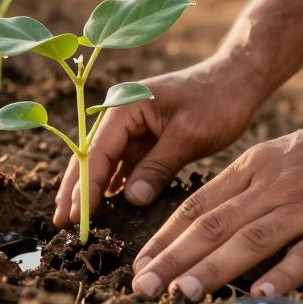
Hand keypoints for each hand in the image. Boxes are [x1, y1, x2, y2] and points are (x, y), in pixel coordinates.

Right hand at [52, 56, 265, 228]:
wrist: (240, 79)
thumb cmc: (218, 99)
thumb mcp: (189, 135)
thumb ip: (158, 166)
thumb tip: (131, 200)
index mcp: (126, 106)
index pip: (97, 151)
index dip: (85, 186)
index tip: (76, 216)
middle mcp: (123, 115)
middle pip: (92, 156)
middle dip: (76, 190)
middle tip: (61, 224)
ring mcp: (134, 128)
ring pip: (106, 164)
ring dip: (93, 190)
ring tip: (77, 221)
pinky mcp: (148, 139)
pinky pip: (126, 165)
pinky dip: (116, 186)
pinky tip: (107, 208)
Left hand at [129, 111, 302, 299]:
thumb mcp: (285, 156)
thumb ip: (249, 186)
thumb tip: (210, 218)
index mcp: (256, 166)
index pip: (198, 205)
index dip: (165, 236)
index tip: (139, 261)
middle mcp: (275, 185)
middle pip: (213, 225)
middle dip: (173, 258)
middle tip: (142, 285)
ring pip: (250, 240)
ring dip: (212, 269)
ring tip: (181, 293)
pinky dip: (279, 275)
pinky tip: (256, 295)